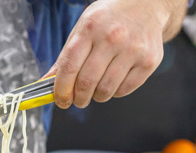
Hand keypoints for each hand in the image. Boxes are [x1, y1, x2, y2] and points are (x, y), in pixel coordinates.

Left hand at [44, 0, 185, 108]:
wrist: (146, 5)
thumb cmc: (108, 19)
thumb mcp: (82, 29)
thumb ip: (65, 56)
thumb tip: (46, 82)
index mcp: (90, 28)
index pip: (69, 67)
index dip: (61, 90)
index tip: (60, 100)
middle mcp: (113, 37)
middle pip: (86, 82)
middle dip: (78, 98)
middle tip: (77, 100)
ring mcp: (133, 49)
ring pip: (105, 90)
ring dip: (96, 97)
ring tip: (95, 91)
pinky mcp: (149, 61)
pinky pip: (124, 90)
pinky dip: (114, 93)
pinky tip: (113, 82)